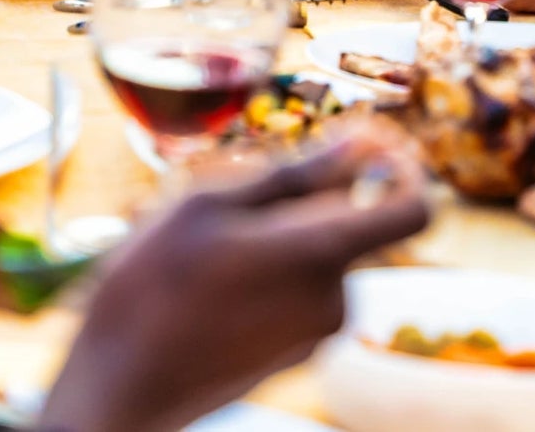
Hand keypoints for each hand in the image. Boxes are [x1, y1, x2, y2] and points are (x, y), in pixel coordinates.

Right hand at [36, 138, 429, 431]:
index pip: (415, 210)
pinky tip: (209, 277)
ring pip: (319, 252)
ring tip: (206, 243)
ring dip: (278, 232)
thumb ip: (295, 174)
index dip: (406, 170)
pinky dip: (270, 267)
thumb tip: (361, 145)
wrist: (118, 388)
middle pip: (352, 222)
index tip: (370, 148)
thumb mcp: (209, 205)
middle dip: (309, 196)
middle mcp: (334, 300)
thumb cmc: (152, 288)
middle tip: (234, 192)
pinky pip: (300, 287)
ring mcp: (316, 333)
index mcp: (321, 256)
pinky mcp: (294, 352)